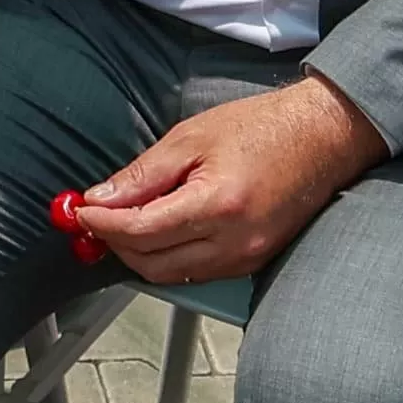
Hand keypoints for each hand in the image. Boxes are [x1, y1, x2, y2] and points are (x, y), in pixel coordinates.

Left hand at [68, 76, 387, 284]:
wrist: (322, 137)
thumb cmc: (262, 128)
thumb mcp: (191, 138)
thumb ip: (142, 174)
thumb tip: (100, 199)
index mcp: (217, 206)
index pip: (140, 232)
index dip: (102, 224)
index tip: (80, 211)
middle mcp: (234, 242)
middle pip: (151, 263)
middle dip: (115, 243)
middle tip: (95, 217)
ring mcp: (246, 257)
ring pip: (172, 274)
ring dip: (140, 254)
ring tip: (122, 222)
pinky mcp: (254, 261)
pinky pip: (197, 271)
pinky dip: (169, 256)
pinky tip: (157, 230)